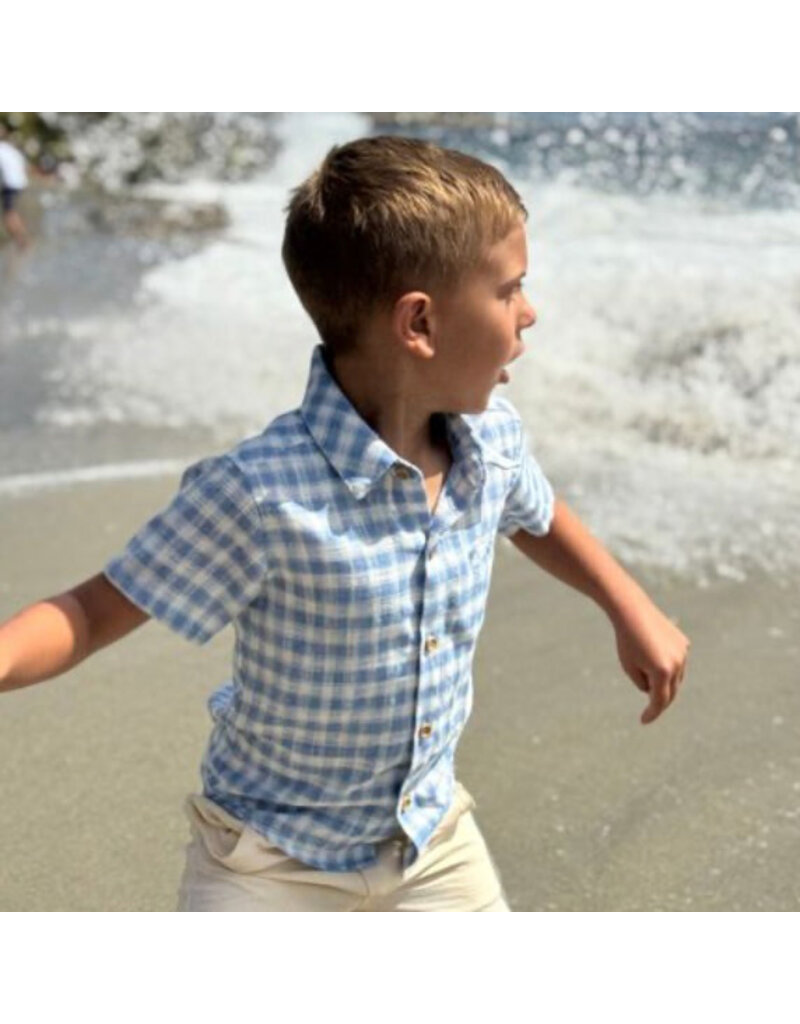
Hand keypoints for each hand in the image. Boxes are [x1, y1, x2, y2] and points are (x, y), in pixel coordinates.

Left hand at [612, 595, 689, 724]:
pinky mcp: (684, 644)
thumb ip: (644, 685)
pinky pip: (677, 662)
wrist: (632, 611)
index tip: (643, 720)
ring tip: (644, 667)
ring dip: (664, 680)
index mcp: (662, 672)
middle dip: (659, 700)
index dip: (651, 713)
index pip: (659, 702)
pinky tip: (655, 654)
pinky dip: (668, 665)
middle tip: (648, 706)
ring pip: (675, 678)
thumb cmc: (626, 641)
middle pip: (670, 692)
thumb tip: (655, 691)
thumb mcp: (629, 667)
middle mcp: (677, 663)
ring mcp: (683, 653)